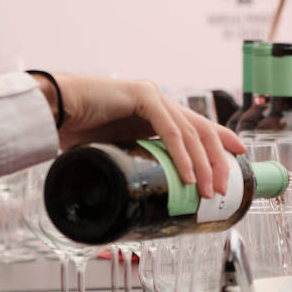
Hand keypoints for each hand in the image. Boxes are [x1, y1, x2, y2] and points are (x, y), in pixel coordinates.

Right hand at [37, 73, 244, 198]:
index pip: (196, 126)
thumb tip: (135, 196)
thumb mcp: (113, 150)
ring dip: (203, 165)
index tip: (239, 155)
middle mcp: (158, 101)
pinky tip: (188, 174)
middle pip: (201, 131)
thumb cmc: (74, 130)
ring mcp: (152, 95)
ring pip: (191, 132)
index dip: (221, 139)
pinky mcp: (142, 95)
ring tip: (208, 191)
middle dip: (217, 162)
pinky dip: (182, 153)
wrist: (52, 109)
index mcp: (154, 112)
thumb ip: (129, 163)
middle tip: (223, 189)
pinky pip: (170, 128)